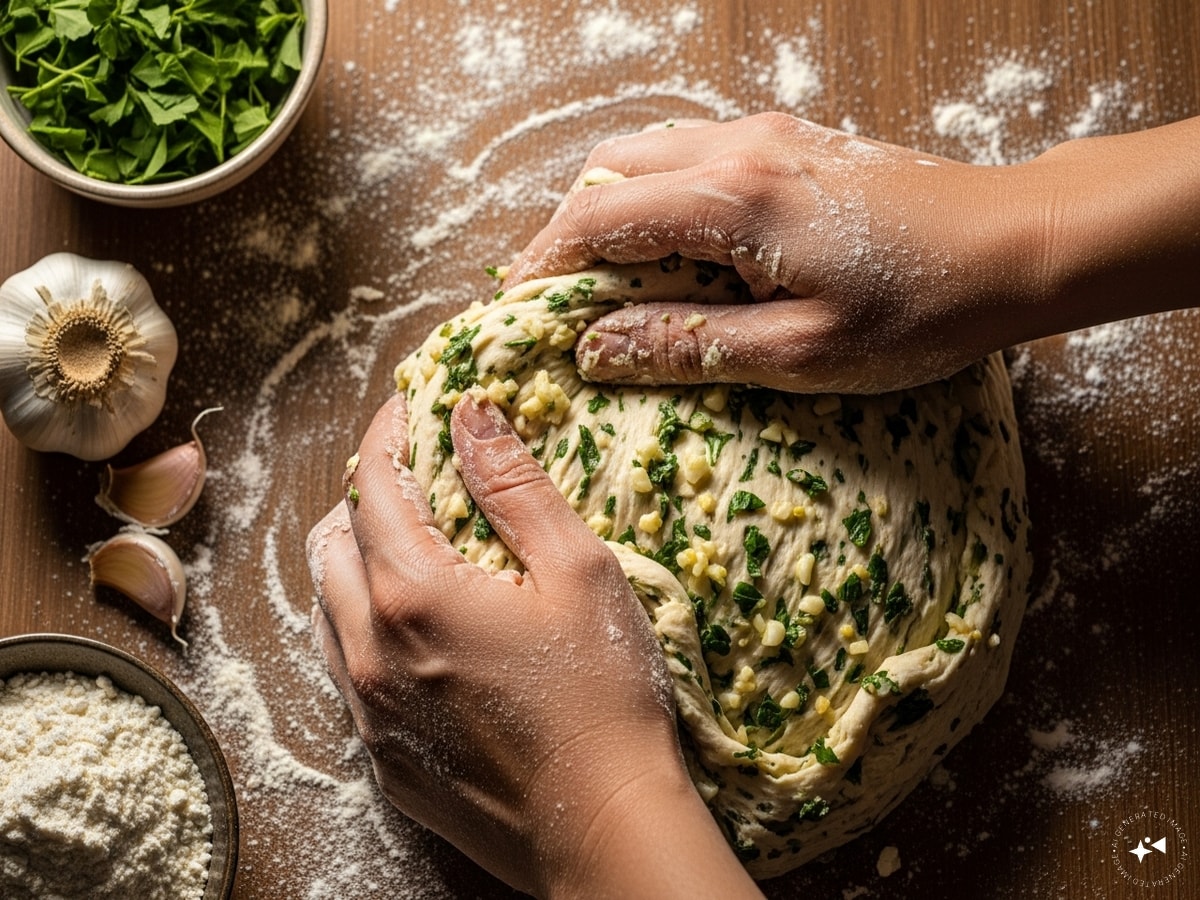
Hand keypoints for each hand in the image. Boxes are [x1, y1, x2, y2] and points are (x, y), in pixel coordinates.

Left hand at [307, 392, 762, 898]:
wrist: (602, 829)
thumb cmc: (603, 698)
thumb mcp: (578, 572)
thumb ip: (516, 487)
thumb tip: (472, 414)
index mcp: (414, 594)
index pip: (373, 484)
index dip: (388, 433)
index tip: (409, 406)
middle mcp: (370, 649)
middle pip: (332, 540)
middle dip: (365, 494)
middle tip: (416, 479)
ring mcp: (367, 709)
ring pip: (326, 606)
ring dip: (356, 560)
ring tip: (410, 548)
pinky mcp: (381, 755)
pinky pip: (344, 667)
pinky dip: (362, 625)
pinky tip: (413, 629)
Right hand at [509, 113, 1198, 392]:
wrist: (1013, 245)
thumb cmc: (918, 308)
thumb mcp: (798, 353)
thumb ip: (688, 345)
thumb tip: (596, 348)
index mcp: (731, 199)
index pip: (598, 218)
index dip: (545, 265)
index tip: (520, 310)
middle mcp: (738, 147)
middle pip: (610, 169)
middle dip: (570, 230)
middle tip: (559, 296)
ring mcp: (767, 135)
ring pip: (649, 152)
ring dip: (614, 208)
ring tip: (608, 275)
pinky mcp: (792, 142)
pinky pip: (694, 152)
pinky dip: (660, 193)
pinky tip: (675, 246)